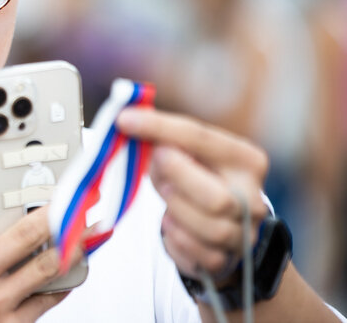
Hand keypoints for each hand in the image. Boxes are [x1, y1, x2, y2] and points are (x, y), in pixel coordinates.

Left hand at [116, 108, 268, 280]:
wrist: (218, 227)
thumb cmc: (196, 180)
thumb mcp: (185, 154)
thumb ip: (163, 138)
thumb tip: (127, 118)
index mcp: (247, 161)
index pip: (202, 138)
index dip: (159, 127)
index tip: (124, 119)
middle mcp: (254, 198)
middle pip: (216, 197)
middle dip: (177, 179)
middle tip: (156, 166)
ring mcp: (244, 233)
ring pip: (209, 228)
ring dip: (175, 209)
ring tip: (167, 195)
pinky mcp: (225, 260)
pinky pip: (193, 251)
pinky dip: (173, 235)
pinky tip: (171, 222)